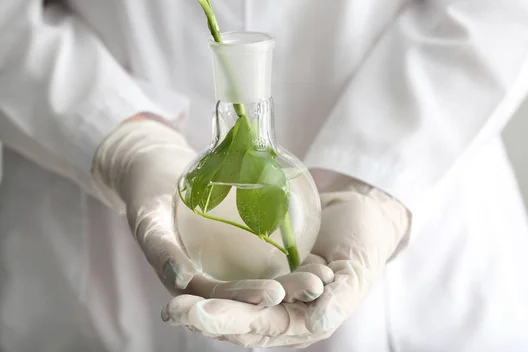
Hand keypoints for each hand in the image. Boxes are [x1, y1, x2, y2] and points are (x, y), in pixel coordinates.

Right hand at [91, 119, 323, 306]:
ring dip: (292, 281)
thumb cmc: (148, 194)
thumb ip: (160, 249)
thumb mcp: (147, 219)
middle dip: (281, 294)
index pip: (218, 299)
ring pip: (261, 279)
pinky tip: (316, 253)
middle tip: (312, 285)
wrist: (157, 173)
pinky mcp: (237, 251)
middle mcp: (208, 282)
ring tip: (322, 275)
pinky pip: (265, 258)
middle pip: (247, 294)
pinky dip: (289, 259)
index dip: (245, 297)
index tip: (274, 291)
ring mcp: (223, 267)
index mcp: (184, 286)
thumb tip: (182, 280)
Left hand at [162, 171, 409, 347]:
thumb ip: (340, 299)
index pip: (263, 326)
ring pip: (232, 304)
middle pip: (239, 321)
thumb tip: (316, 323)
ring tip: (172, 304)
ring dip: (202, 304)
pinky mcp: (262, 269)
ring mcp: (270, 293)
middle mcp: (283, 313)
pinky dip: (209, 281)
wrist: (357, 208)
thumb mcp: (358, 270)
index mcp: (304, 322)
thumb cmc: (363, 240)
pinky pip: (233, 279)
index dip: (230, 321)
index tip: (199, 312)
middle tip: (174, 310)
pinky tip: (183, 277)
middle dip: (206, 318)